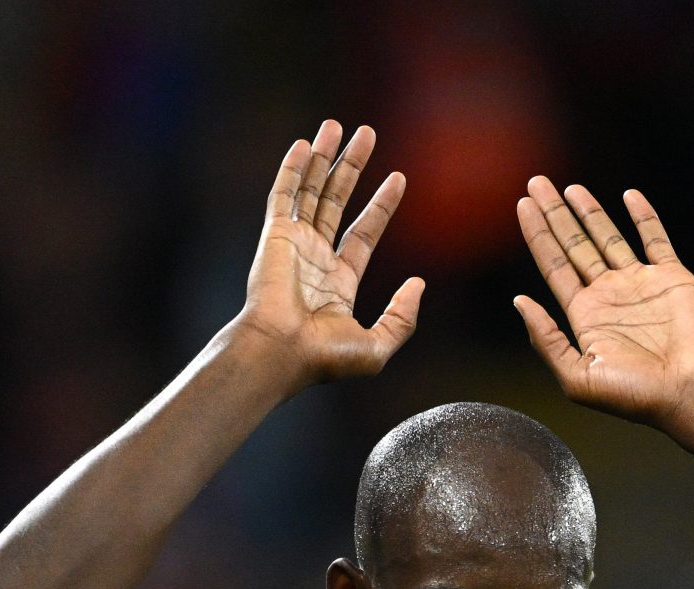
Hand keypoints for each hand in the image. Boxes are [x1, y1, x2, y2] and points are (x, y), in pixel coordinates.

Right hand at [234, 120, 423, 381]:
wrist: (281, 353)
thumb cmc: (324, 358)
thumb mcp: (378, 344)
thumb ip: (403, 317)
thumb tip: (419, 283)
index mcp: (339, 281)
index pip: (364, 233)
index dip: (382, 205)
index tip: (399, 178)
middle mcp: (316, 258)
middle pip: (338, 200)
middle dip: (352, 167)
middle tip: (367, 133)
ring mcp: (294, 244)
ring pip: (311, 189)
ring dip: (324, 157)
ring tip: (338, 125)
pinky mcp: (275, 235)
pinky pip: (284, 194)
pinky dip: (292, 168)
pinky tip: (305, 144)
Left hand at [514, 180, 693, 431]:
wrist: (690, 392)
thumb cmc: (636, 395)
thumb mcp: (578, 377)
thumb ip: (547, 341)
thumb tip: (520, 301)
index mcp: (585, 317)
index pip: (554, 266)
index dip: (537, 235)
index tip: (522, 205)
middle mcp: (610, 296)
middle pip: (575, 245)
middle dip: (554, 215)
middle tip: (535, 182)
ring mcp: (641, 285)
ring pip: (609, 237)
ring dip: (590, 211)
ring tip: (569, 188)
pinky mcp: (672, 279)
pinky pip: (656, 240)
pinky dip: (644, 217)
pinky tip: (629, 196)